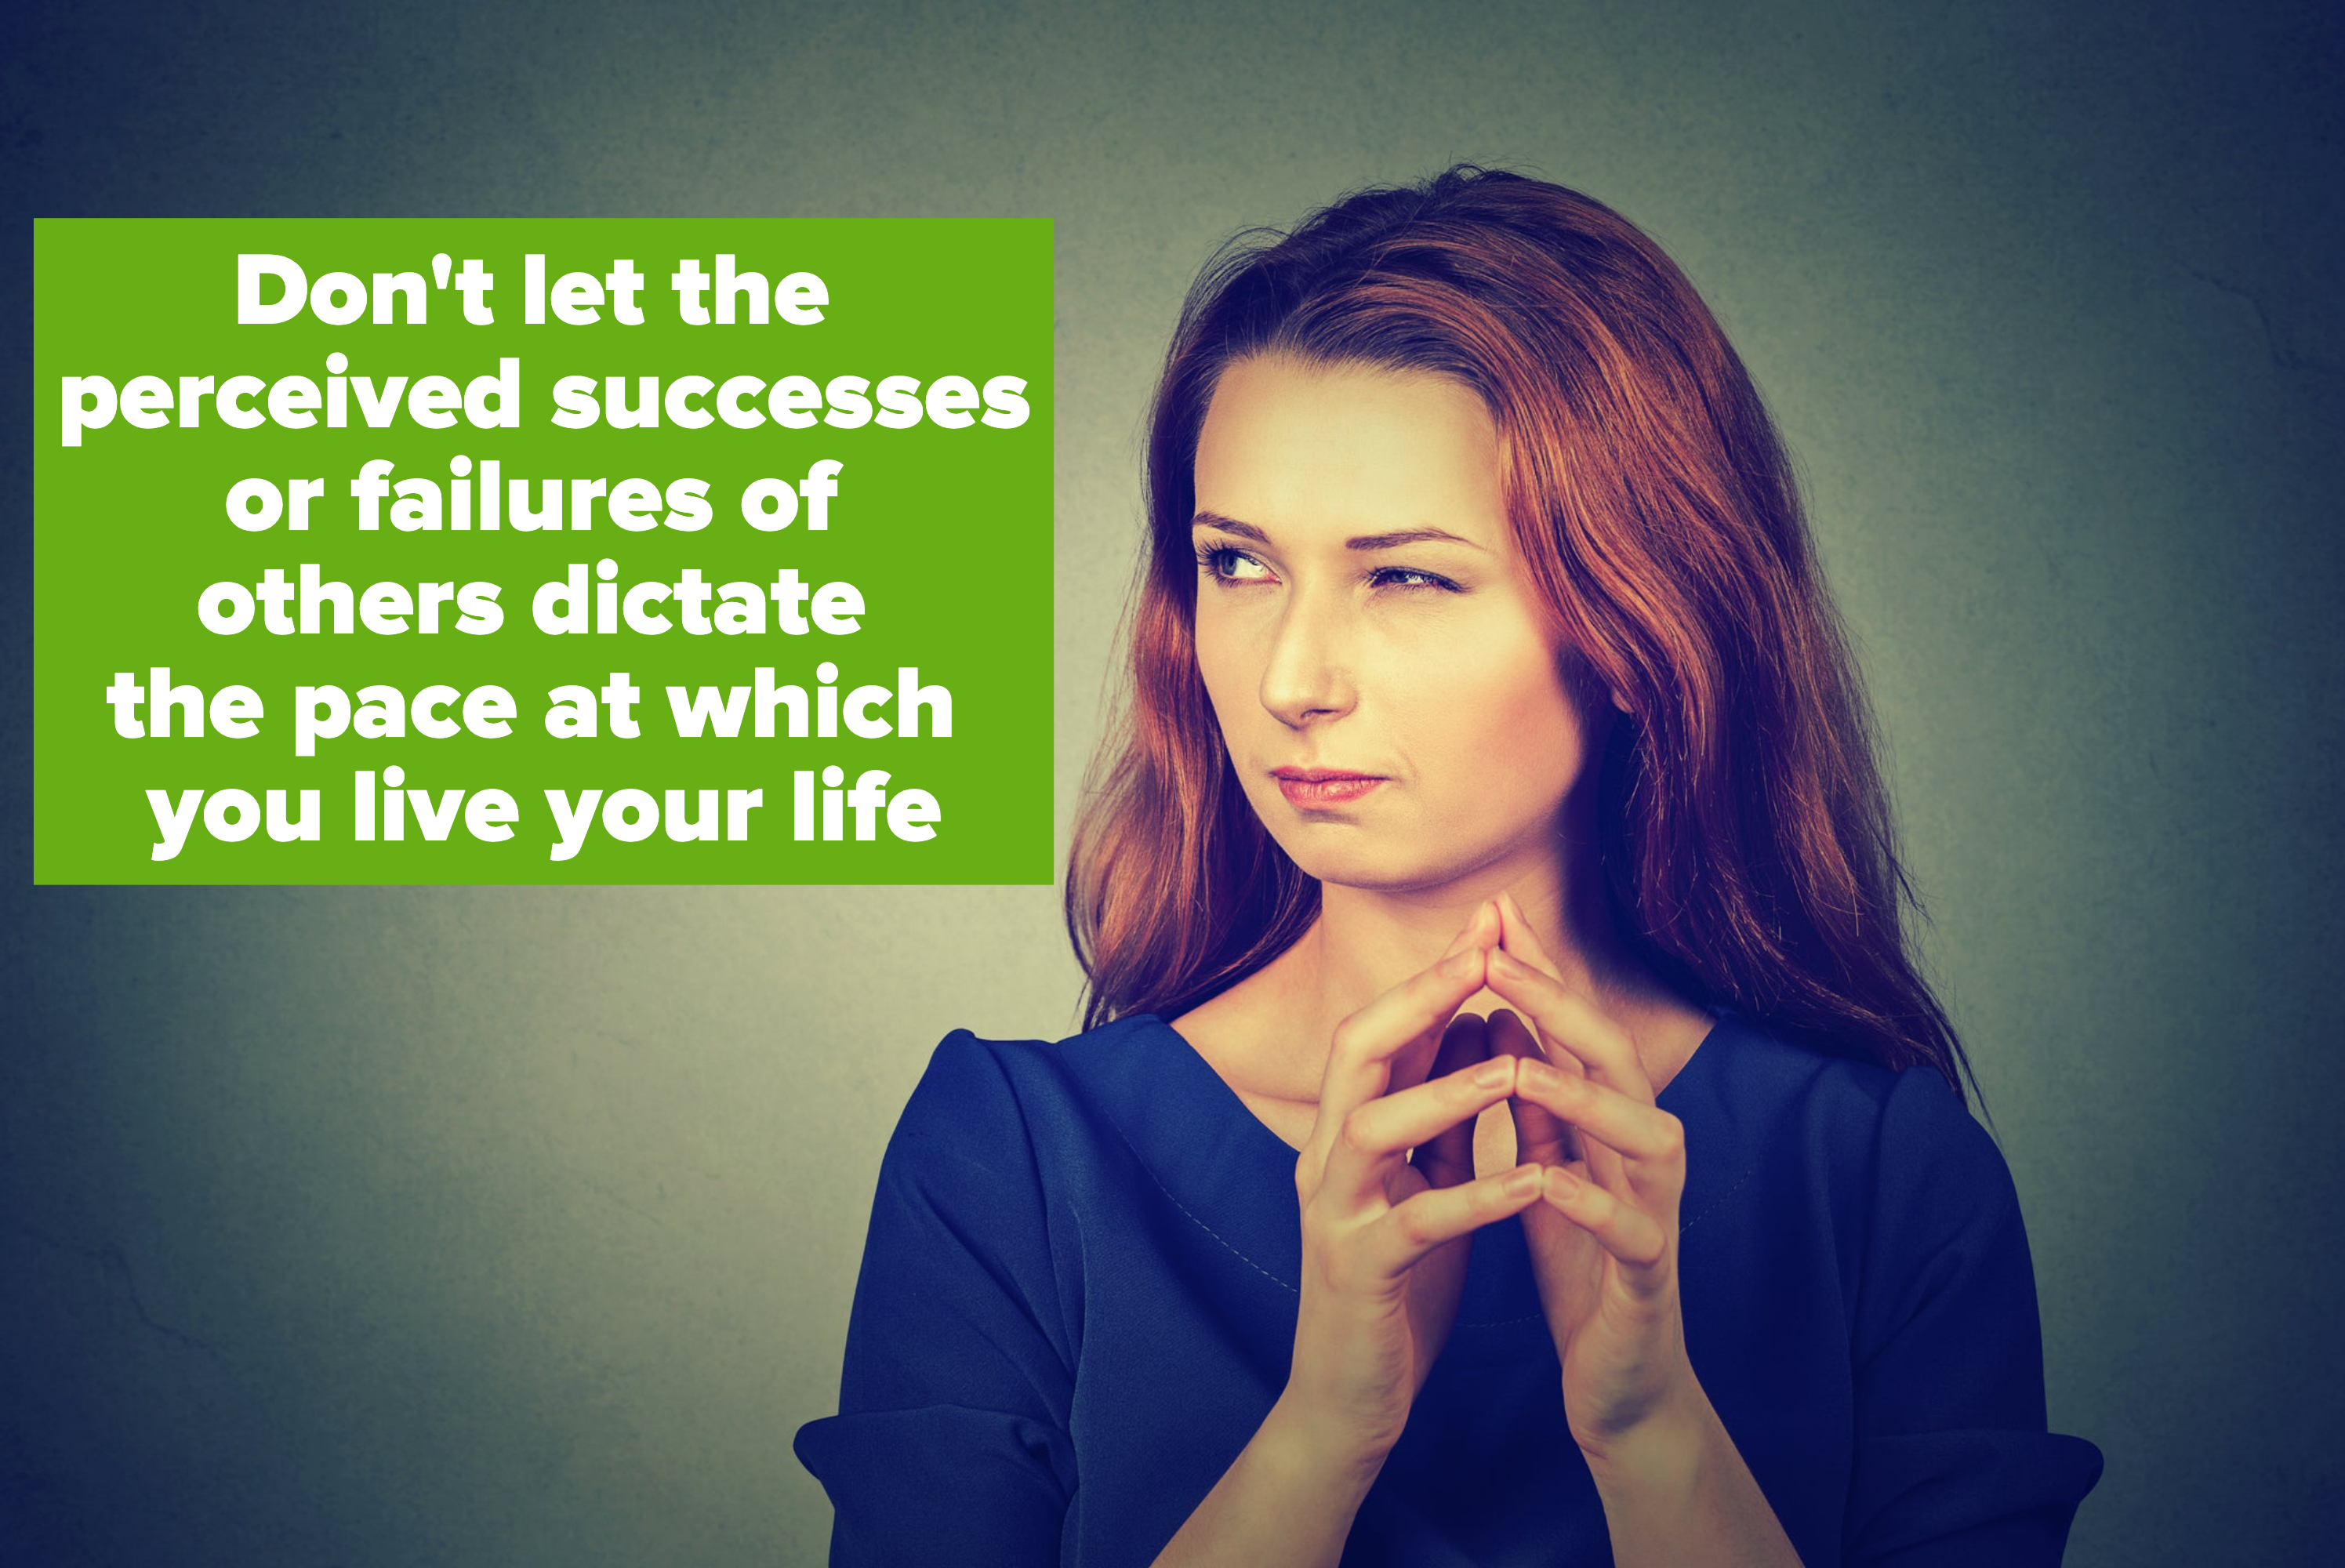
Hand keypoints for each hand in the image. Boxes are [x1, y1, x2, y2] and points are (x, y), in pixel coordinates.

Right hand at [1281, 917, 1547, 1462]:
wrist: (1347, 1396)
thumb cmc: (1394, 1283)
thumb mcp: (1422, 1180)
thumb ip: (1439, 1109)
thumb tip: (1472, 1020)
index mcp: (1342, 1131)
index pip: (1375, 1029)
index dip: (1427, 975)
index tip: (1486, 925)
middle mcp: (1325, 1159)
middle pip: (1353, 1052)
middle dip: (1417, 997)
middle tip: (1482, 955)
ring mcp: (1335, 1214)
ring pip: (1372, 1129)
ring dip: (1444, 1091)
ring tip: (1515, 1065)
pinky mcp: (1360, 1272)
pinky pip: (1415, 1223)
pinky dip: (1474, 1197)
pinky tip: (1532, 1179)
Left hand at [1478, 892, 1702, 1461]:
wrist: (1620, 1379)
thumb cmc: (1582, 1263)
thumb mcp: (1548, 1167)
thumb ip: (1533, 1100)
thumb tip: (1501, 1012)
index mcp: (1613, 1124)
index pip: (1576, 1030)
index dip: (1538, 971)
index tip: (1490, 912)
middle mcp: (1645, 1153)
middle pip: (1618, 1059)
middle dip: (1559, 1003)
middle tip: (1496, 955)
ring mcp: (1655, 1212)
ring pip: (1644, 1136)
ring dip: (1583, 1097)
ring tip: (1523, 1064)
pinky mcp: (1648, 1279)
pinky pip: (1631, 1233)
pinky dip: (1592, 1203)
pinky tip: (1549, 1181)